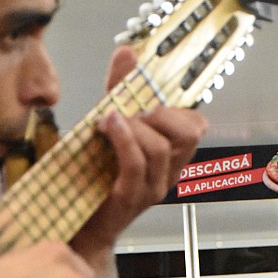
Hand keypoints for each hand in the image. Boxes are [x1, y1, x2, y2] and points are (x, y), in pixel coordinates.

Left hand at [74, 46, 207, 260]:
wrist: (79, 225)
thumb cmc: (96, 176)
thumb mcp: (111, 126)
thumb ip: (121, 90)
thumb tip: (128, 52)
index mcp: (171, 156)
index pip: (197, 124)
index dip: (178, 106)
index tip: (148, 101)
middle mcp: (169, 173)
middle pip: (191, 133)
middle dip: (162, 112)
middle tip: (134, 110)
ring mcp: (153, 188)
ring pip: (161, 146)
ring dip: (134, 125)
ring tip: (110, 119)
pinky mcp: (131, 198)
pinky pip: (136, 163)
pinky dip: (123, 138)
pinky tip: (107, 125)